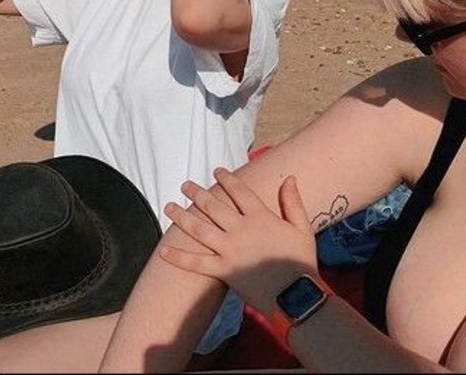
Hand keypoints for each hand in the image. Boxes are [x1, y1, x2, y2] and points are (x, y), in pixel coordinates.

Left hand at [161, 168, 317, 314]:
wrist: (294, 294)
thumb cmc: (301, 262)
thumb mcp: (302, 228)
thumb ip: (293, 202)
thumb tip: (289, 178)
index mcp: (260, 217)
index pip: (239, 191)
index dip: (226, 179)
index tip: (216, 171)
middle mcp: (240, 229)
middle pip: (214, 206)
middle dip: (197, 193)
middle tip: (185, 185)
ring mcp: (229, 249)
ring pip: (200, 229)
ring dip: (182, 216)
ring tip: (169, 206)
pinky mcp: (223, 270)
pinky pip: (197, 262)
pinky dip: (179, 257)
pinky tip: (164, 250)